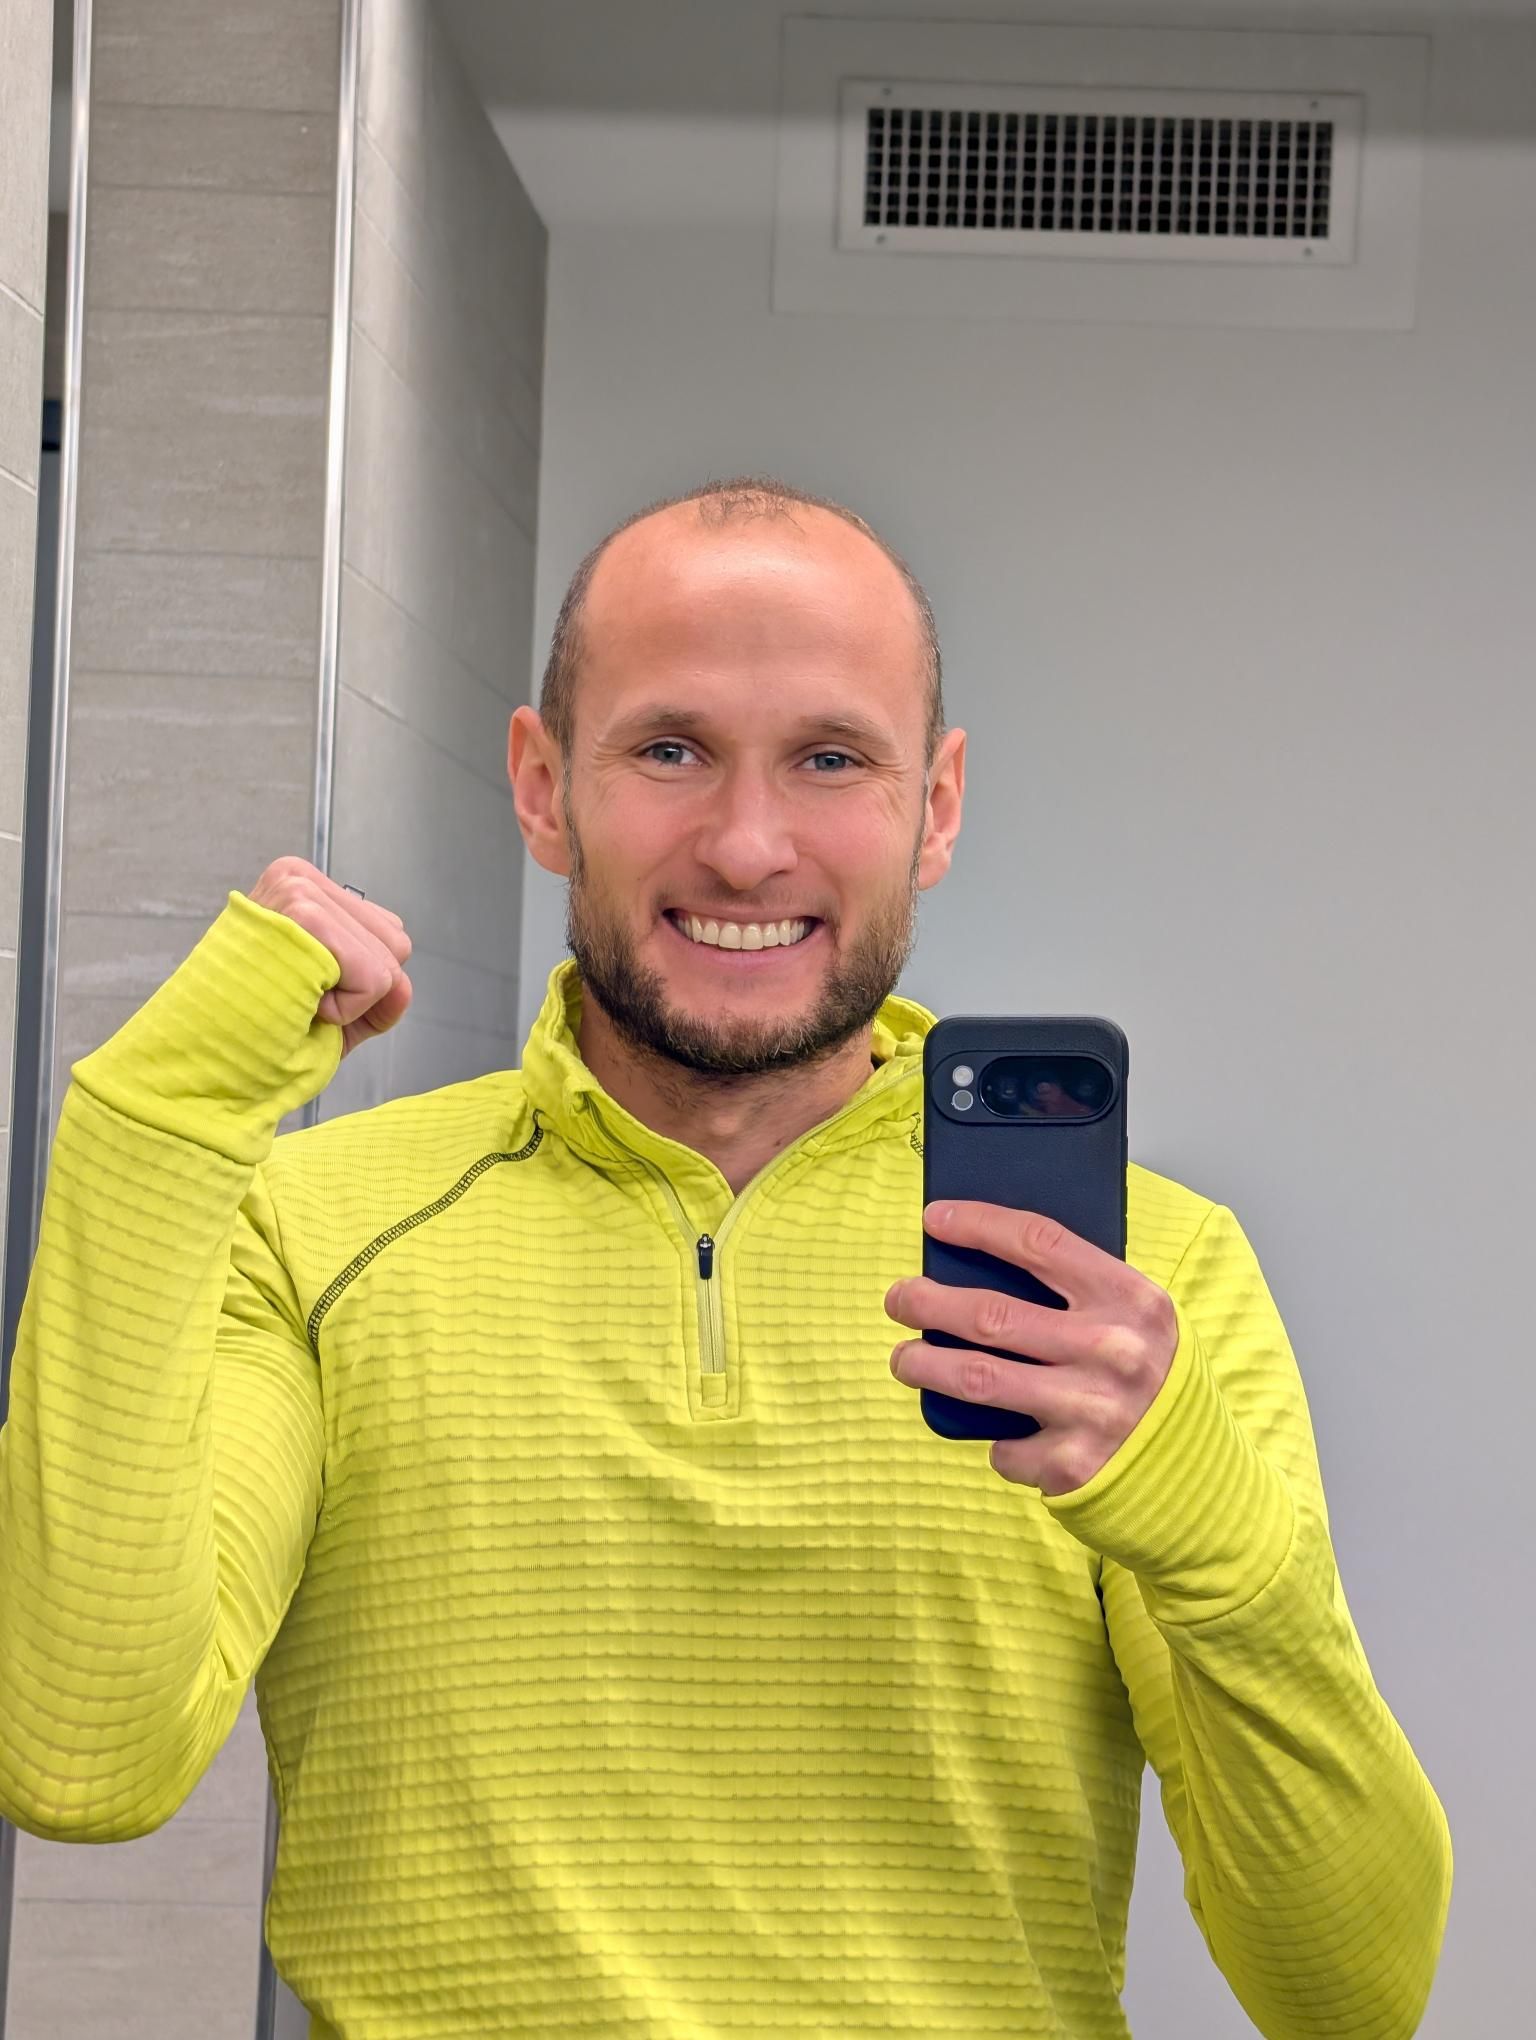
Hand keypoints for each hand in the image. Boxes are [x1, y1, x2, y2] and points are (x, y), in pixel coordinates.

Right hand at [247, 856, 412, 1057]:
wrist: (201, 1062)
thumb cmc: (255, 1034)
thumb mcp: (335, 1012)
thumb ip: (381, 996)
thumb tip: (403, 984)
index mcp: (302, 889)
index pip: (386, 933)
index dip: (360, 983)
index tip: (304, 993)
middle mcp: (299, 879)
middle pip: (397, 942)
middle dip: (361, 992)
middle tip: (298, 1002)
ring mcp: (300, 892)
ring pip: (390, 963)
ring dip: (350, 1004)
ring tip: (294, 1001)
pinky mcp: (303, 915)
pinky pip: (375, 979)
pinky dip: (346, 1011)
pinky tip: (298, 1006)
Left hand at [884, 1201, 1178, 1495]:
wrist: (1207, 1479)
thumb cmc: (1159, 1385)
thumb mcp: (1142, 1323)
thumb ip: (1084, 1295)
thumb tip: (988, 1264)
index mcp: (1131, 1299)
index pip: (1038, 1242)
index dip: (977, 1225)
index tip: (934, 1219)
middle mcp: (1111, 1351)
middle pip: (990, 1314)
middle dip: (927, 1302)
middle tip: (899, 1298)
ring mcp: (1090, 1410)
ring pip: (977, 1378)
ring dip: (924, 1365)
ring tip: (903, 1358)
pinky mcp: (1072, 1465)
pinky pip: (1003, 1446)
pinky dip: (993, 1440)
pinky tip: (998, 1433)